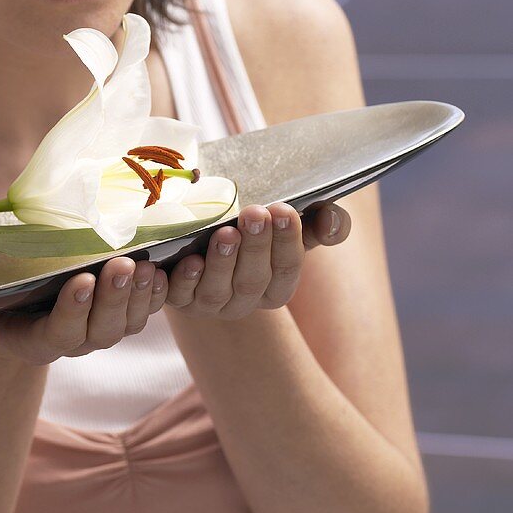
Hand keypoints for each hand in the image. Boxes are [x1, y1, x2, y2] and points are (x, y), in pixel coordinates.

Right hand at [0, 256, 167, 363]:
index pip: (59, 333)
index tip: (80, 280)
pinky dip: (159, 291)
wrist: (12, 299)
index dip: (72, 310)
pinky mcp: (123, 311)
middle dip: (114, 298)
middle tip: (122, 265)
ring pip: (129, 322)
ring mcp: (103, 327)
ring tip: (147, 264)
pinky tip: (169, 267)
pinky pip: (147, 309)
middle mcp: (76, 340)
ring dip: (141, 295)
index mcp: (38, 341)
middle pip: (102, 329)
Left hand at [162, 201, 350, 318]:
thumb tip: (333, 219)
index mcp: (277, 287)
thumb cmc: (257, 232)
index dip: (286, 241)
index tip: (283, 210)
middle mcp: (245, 301)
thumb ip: (320, 223)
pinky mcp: (179, 298)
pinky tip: (188, 261)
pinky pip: (180, 296)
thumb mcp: (290, 226)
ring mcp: (211, 302)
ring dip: (223, 262)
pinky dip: (184, 281)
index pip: (287, 268)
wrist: (204, 238)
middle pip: (253, 280)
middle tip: (254, 214)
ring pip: (218, 290)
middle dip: (256, 246)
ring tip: (225, 233)